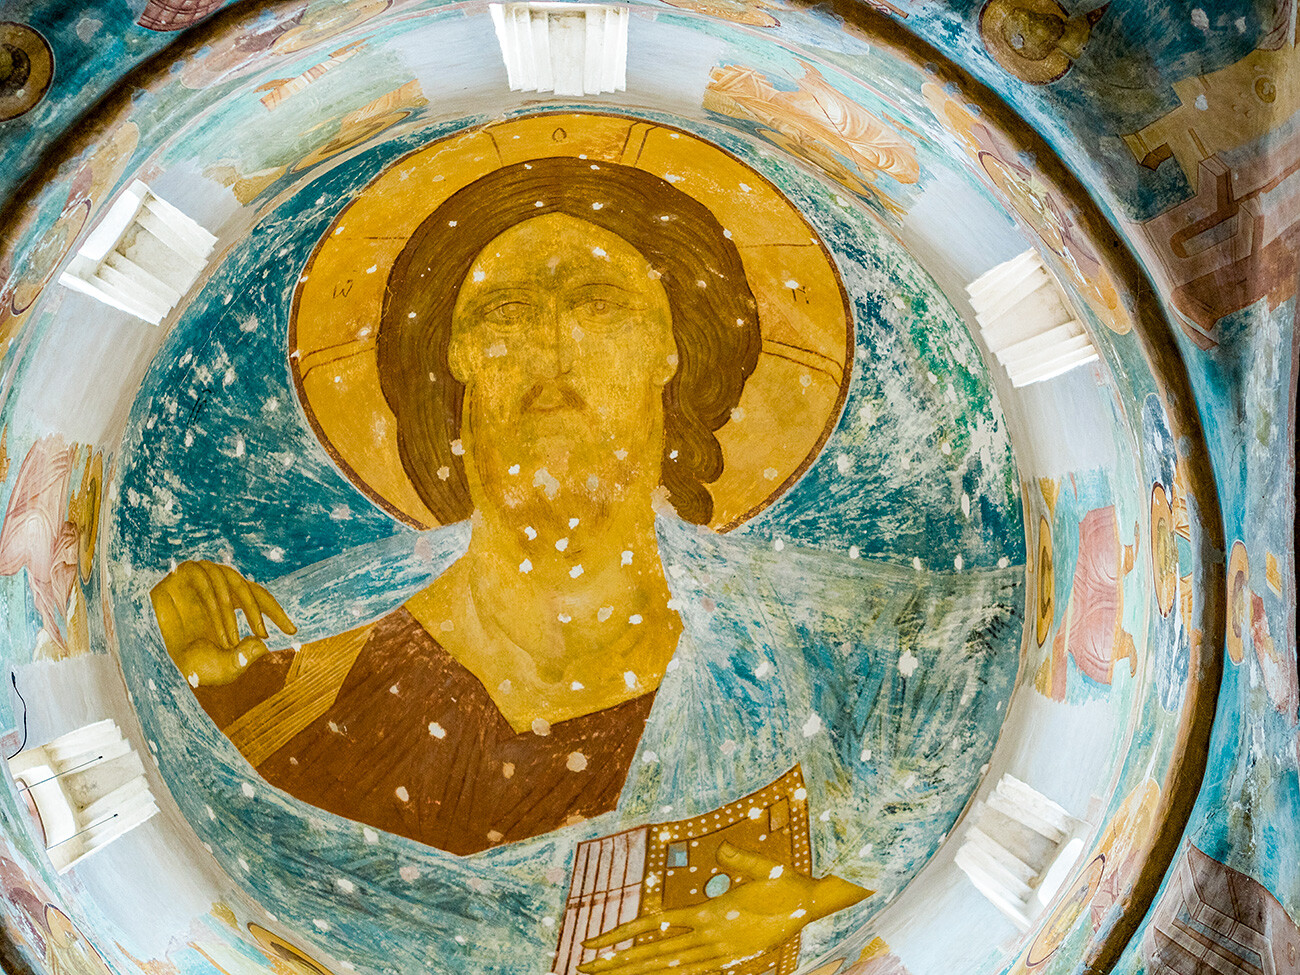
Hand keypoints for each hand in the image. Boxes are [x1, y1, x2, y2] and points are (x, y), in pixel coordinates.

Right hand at [150, 560, 295, 686]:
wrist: (151, 657)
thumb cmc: (190, 663)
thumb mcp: (223, 667)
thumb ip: (243, 659)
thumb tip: (262, 647)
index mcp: (232, 602)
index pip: (260, 596)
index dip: (277, 612)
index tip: (293, 633)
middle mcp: (218, 587)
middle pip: (248, 587)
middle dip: (261, 611)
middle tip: (264, 634)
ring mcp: (199, 579)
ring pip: (227, 583)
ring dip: (230, 615)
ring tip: (228, 641)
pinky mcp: (180, 575)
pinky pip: (202, 577)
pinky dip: (211, 600)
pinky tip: (212, 622)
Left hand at [578, 841, 870, 974]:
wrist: (812, 906)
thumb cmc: (786, 884)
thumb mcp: (764, 869)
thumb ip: (740, 859)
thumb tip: (722, 848)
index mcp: (710, 917)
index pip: (654, 927)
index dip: (621, 933)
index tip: (591, 940)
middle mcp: (709, 941)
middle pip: (652, 956)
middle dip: (615, 964)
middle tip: (582, 967)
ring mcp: (719, 954)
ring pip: (667, 968)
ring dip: (634, 972)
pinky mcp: (729, 959)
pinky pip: (690, 970)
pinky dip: (666, 973)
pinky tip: (650, 974)